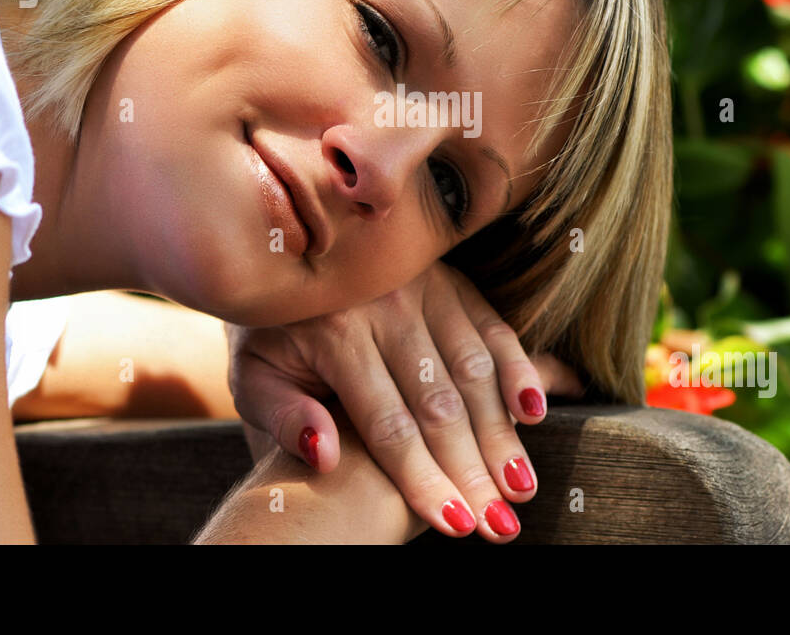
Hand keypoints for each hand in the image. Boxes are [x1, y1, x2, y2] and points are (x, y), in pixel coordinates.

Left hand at [225, 260, 579, 542]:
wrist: (284, 263)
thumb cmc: (267, 335)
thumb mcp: (253, 378)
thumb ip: (283, 417)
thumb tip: (323, 455)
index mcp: (333, 331)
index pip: (388, 424)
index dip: (423, 479)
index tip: (453, 525)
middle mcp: (384, 304)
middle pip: (439, 405)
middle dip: (472, 471)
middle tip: (500, 525)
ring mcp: (424, 287)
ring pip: (474, 371)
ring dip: (502, 432)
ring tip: (520, 486)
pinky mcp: (451, 281)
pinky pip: (495, 329)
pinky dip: (520, 370)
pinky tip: (536, 412)